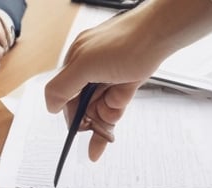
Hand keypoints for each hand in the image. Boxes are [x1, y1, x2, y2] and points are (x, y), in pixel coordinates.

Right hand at [44, 0, 211, 160]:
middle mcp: (90, 70)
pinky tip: (120, 102)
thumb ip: (62, 87)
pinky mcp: (125, 82)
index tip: (80, 127)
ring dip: (108, 111)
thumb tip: (50, 106)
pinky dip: (117, 108)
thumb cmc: (125, 44)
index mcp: (75, 62)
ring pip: (100, 107)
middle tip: (103, 118)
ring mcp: (108, 77)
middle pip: (83, 105)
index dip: (72, 113)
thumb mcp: (85, 66)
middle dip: (93, 116)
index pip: (64, 96)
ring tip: (118, 100)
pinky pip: (115, 104)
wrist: (161, 35)